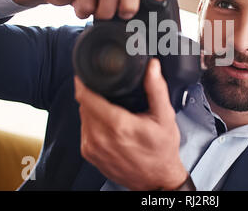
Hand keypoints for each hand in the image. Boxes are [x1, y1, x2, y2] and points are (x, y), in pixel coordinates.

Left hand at [74, 58, 187, 190]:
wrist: (157, 180)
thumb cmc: (162, 150)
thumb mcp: (165, 116)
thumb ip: (156, 89)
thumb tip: (152, 67)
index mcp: (118, 125)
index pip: (86, 96)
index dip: (84, 82)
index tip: (87, 74)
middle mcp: (100, 138)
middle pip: (83, 104)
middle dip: (92, 93)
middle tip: (108, 90)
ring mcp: (92, 148)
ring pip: (82, 116)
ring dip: (91, 107)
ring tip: (110, 106)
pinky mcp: (89, 155)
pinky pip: (84, 129)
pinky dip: (92, 122)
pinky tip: (108, 122)